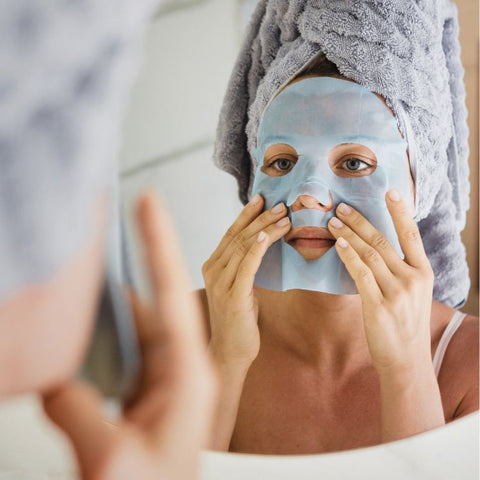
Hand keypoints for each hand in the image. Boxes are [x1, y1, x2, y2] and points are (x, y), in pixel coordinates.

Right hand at [43, 192, 215, 479]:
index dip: (160, 243)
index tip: (149, 202)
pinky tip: (80, 335)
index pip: (172, 294)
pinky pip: (122, 351)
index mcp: (186, 374)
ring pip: (132, 327)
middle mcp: (178, 367)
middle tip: (104, 243)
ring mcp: (161, 377)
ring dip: (105, 311)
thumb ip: (76, 409)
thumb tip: (50, 376)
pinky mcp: (144, 390)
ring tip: (81, 291)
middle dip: (126, 272)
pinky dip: (100, 339)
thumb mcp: (110, 458)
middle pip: (151, 302)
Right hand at [202, 194, 289, 368]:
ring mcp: (220, 283)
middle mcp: (212, 270)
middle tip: (280, 203)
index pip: (231, 233)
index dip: (246, 214)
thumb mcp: (240, 287)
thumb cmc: (238, 320)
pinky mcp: (232, 296)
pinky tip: (266, 236)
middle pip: (238, 236)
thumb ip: (244, 266)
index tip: (261, 198)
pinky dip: (256, 249)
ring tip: (284, 215)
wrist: (229, 353)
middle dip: (260, 217)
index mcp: (212, 266)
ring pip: (243, 247)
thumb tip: (261, 244)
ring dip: (264, 228)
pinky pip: (246, 267)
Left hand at [327, 189, 433, 376]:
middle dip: (360, 221)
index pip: (411, 235)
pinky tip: (338, 245)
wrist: (406, 361)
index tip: (390, 191)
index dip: (400, 212)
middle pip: (383, 241)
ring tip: (332, 222)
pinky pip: (361, 274)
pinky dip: (349, 257)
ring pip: (369, 254)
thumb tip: (376, 248)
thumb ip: (400, 270)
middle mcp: (413, 279)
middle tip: (341, 206)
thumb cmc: (406, 325)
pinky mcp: (380, 306)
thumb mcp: (412, 294)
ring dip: (348, 235)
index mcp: (423, 273)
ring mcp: (397, 292)